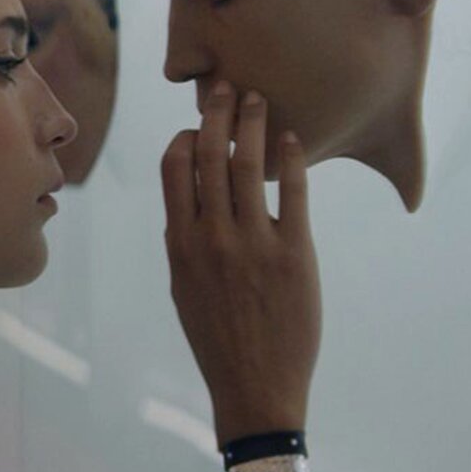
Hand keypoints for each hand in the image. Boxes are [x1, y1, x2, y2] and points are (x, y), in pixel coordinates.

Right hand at [160, 82, 321, 445]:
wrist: (255, 384)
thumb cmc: (216, 338)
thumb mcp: (183, 288)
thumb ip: (185, 242)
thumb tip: (188, 202)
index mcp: (180, 244)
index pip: (175, 171)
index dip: (186, 139)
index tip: (197, 124)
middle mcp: (212, 238)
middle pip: (212, 158)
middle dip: (219, 115)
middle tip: (228, 87)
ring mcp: (253, 244)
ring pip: (251, 167)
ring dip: (254, 126)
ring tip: (260, 100)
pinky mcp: (294, 254)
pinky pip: (294, 195)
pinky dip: (294, 162)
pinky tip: (294, 140)